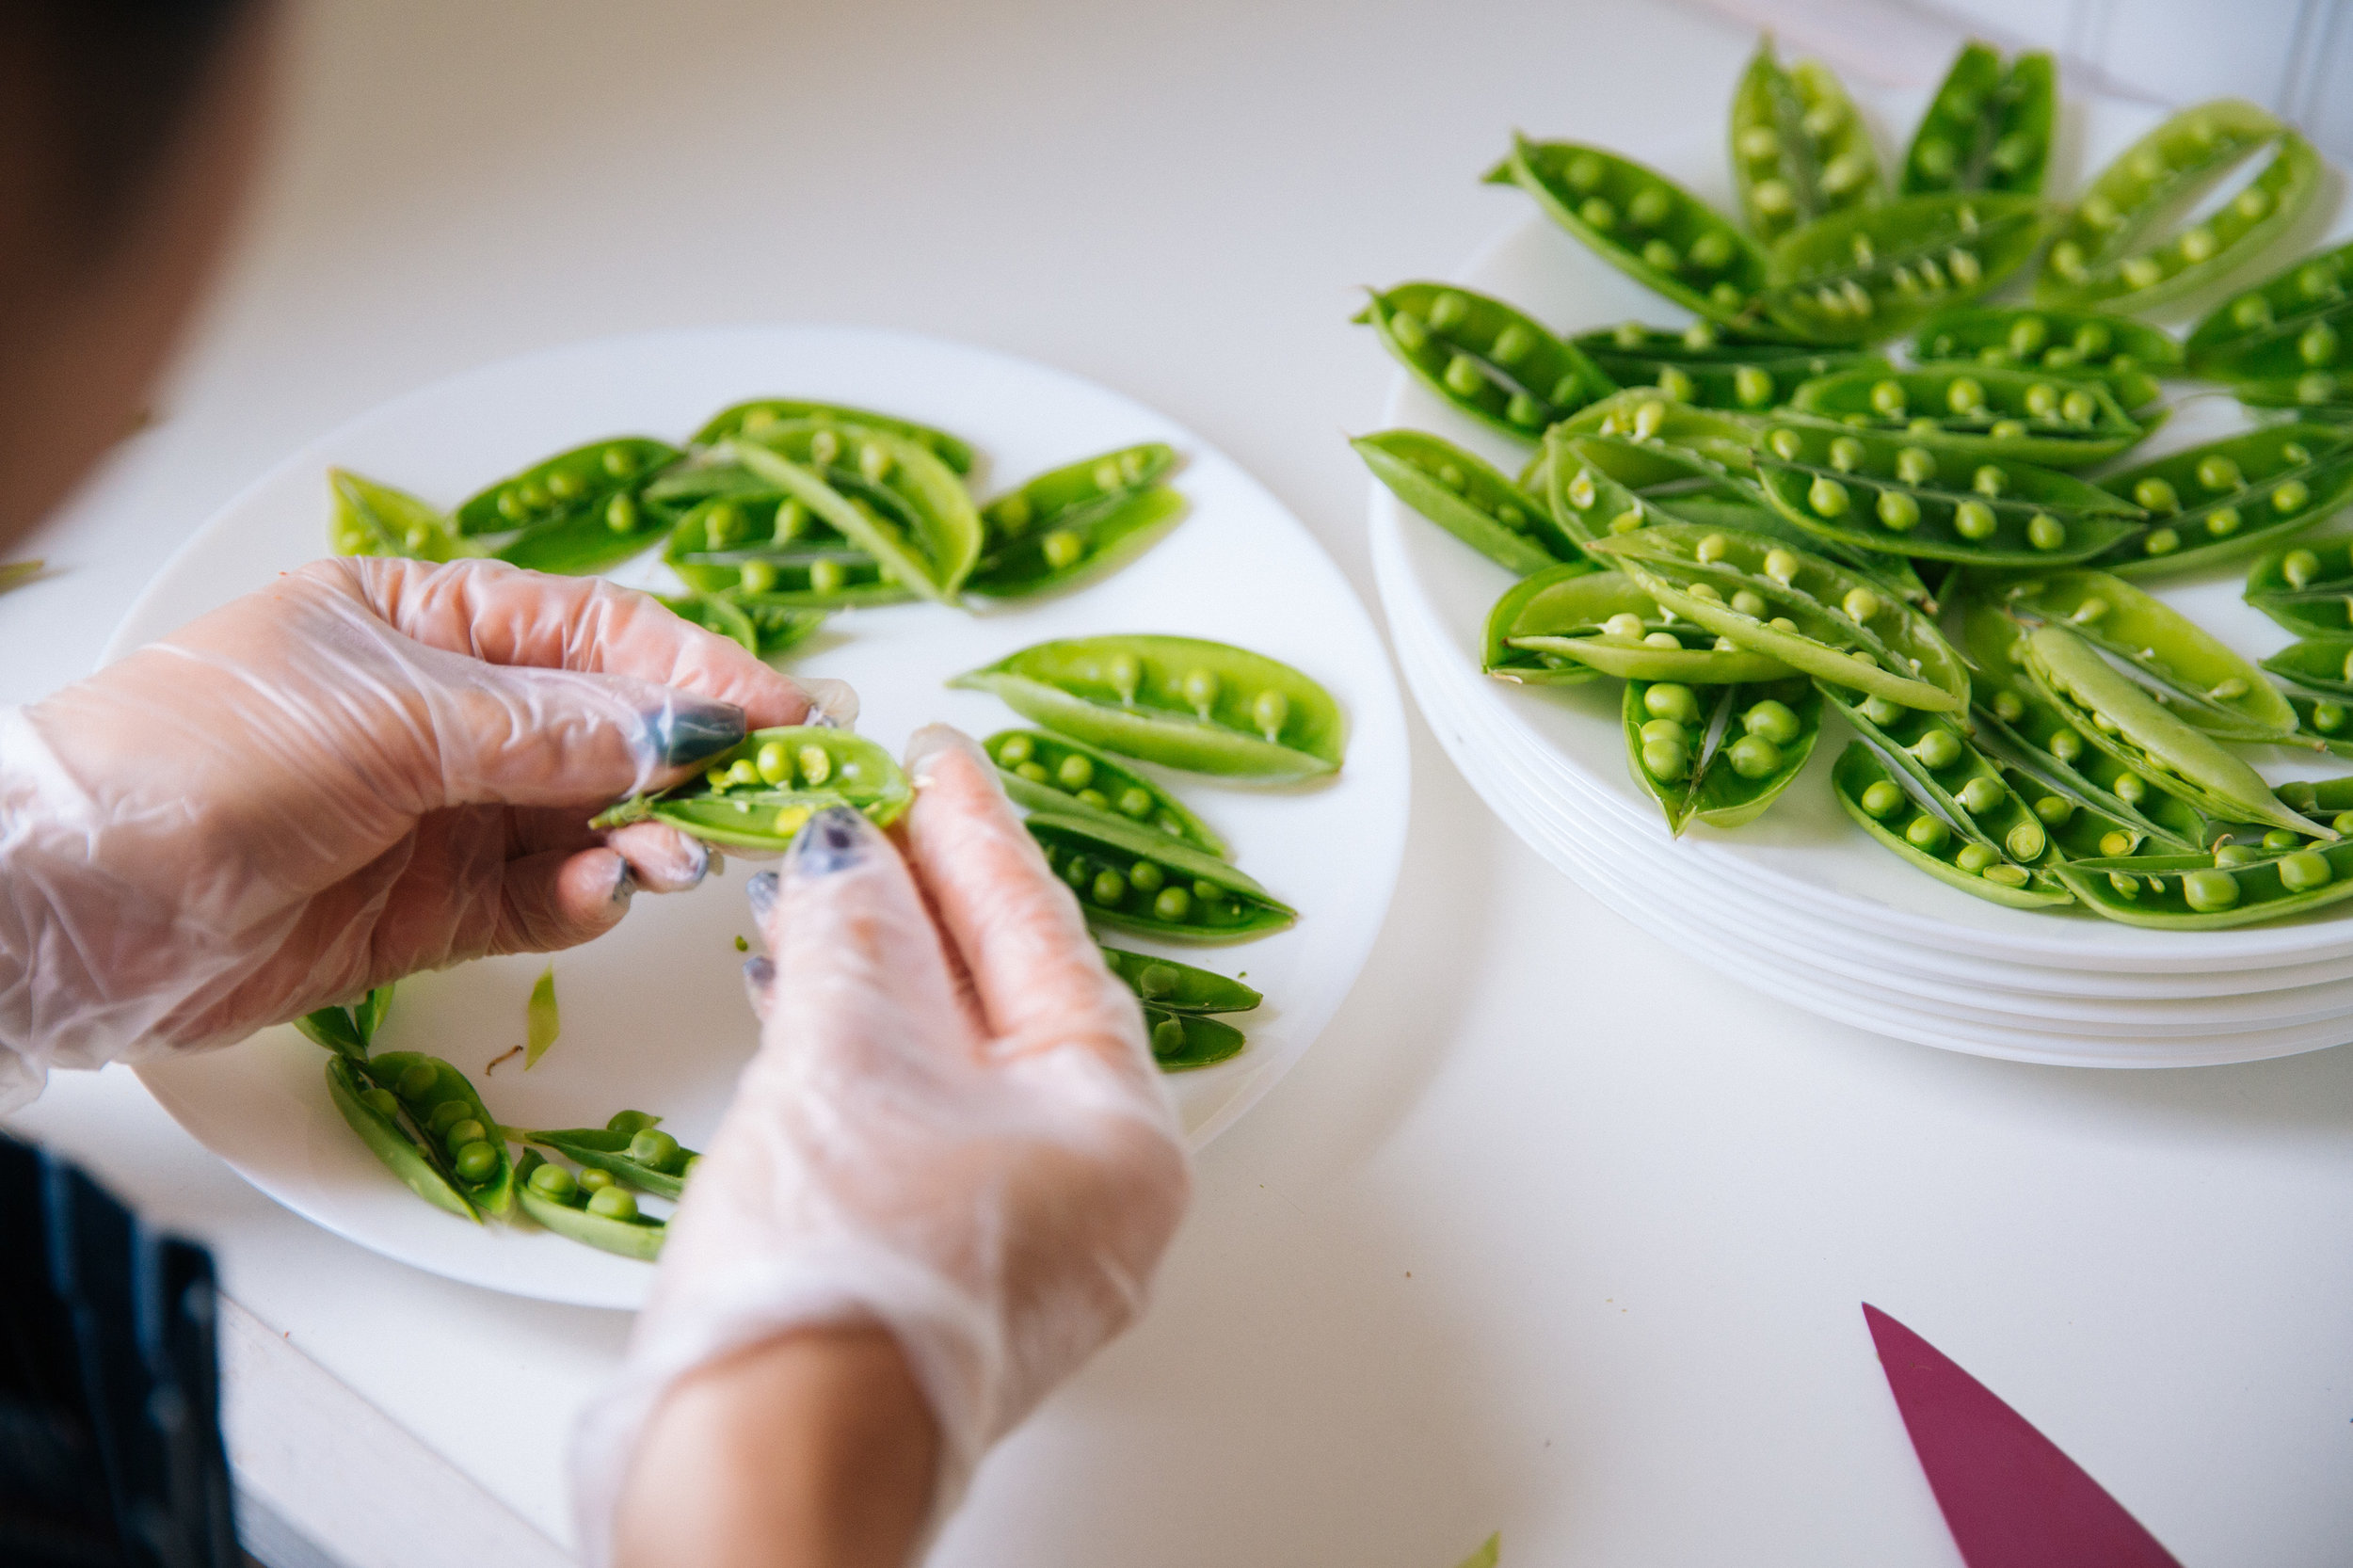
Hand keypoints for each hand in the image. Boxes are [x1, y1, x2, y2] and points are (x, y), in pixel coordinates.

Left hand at [0, 556, 843, 1103]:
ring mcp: (436, 815)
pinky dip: (582, 898)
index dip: (692, 671)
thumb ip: (550, 728)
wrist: (75, 904)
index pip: (592, 634)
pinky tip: (601, 894)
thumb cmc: (209, 759)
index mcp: (421, 621)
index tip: (779, 712)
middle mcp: (440, 714)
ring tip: (668, 859)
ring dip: (638, 837)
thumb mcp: (393, 718)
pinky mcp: (425, 910)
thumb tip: (681, 731)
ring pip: (584, 820)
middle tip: (753, 799)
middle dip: (681, 764)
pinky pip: (539, 898)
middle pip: (604, 731)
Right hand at [579, 726, 1190, 1565]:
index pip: (1044, 940)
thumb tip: (858, 856)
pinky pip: (919, 1126)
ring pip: (954, 1065)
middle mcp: (1096, 1192)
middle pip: (1007, 1001)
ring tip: (816, 891)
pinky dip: (863, 1055)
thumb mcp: (846, 1061)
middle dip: (925, 901)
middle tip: (873, 810)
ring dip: (878, 974)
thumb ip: (860, 935)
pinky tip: (804, 1005)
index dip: (978, 835)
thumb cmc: (835, 1290)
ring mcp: (1023, 1244)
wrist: (764, 1477)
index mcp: (1119, 1131)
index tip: (938, 761)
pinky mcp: (944, 1278)